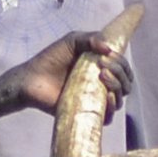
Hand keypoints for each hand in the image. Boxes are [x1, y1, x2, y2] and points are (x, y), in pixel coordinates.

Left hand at [11, 32, 135, 114]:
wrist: (31, 78)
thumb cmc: (51, 59)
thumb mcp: (72, 42)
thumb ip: (90, 39)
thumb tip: (109, 49)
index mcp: (101, 68)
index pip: (123, 69)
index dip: (122, 63)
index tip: (108, 56)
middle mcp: (101, 85)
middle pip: (125, 84)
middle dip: (120, 73)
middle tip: (102, 67)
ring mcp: (94, 100)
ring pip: (119, 99)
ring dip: (117, 87)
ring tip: (102, 77)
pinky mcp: (86, 112)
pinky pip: (107, 117)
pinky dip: (111, 107)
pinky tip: (106, 96)